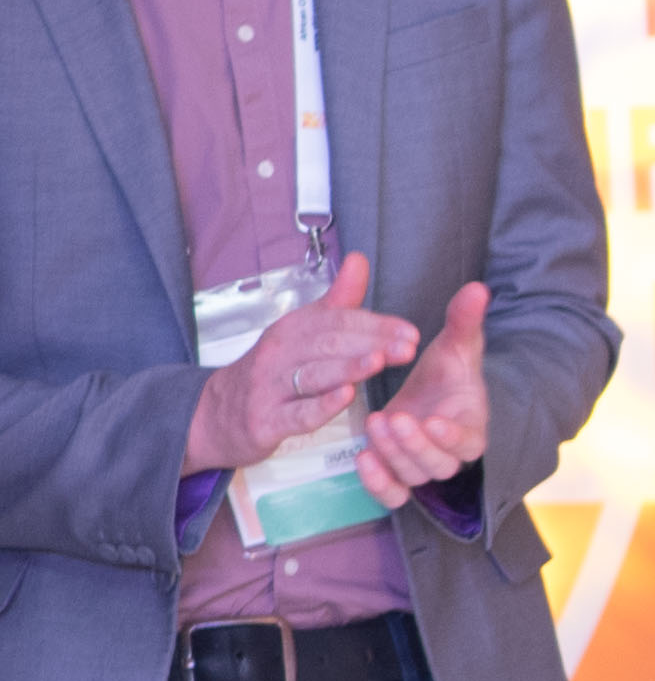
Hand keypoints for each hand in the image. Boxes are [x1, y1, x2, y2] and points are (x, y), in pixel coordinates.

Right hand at [185, 252, 418, 475]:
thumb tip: (360, 260)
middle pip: (327, 344)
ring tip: (378, 362)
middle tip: (408, 348)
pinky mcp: (267, 420)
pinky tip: (345, 398)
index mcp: (292, 329)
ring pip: (312, 374)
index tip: (411, 332)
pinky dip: (321, 406)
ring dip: (347, 368)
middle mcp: (279, 353)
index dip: (375, 325)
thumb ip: (337, 301)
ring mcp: (270, 387)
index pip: (337, 320)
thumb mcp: (301, 331)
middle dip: (371, 344)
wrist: (217, 413)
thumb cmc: (272, 370)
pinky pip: (296, 413)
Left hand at [354, 284, 493, 499]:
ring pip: (412, 476)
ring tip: (373, 424)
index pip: (469, 442)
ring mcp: (420, 468)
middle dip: (414, 444)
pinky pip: (392, 494)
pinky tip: (362, 459)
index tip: (432, 418)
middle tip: (393, 418)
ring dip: (393, 454)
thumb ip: (464, 321)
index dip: (452, 435)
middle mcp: (447, 454)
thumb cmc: (445, 376)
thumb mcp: (455, 346)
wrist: (427, 398)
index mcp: (470, 427)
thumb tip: (477, 288)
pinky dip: (378, 485)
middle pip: (438, 464)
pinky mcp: (397, 476)